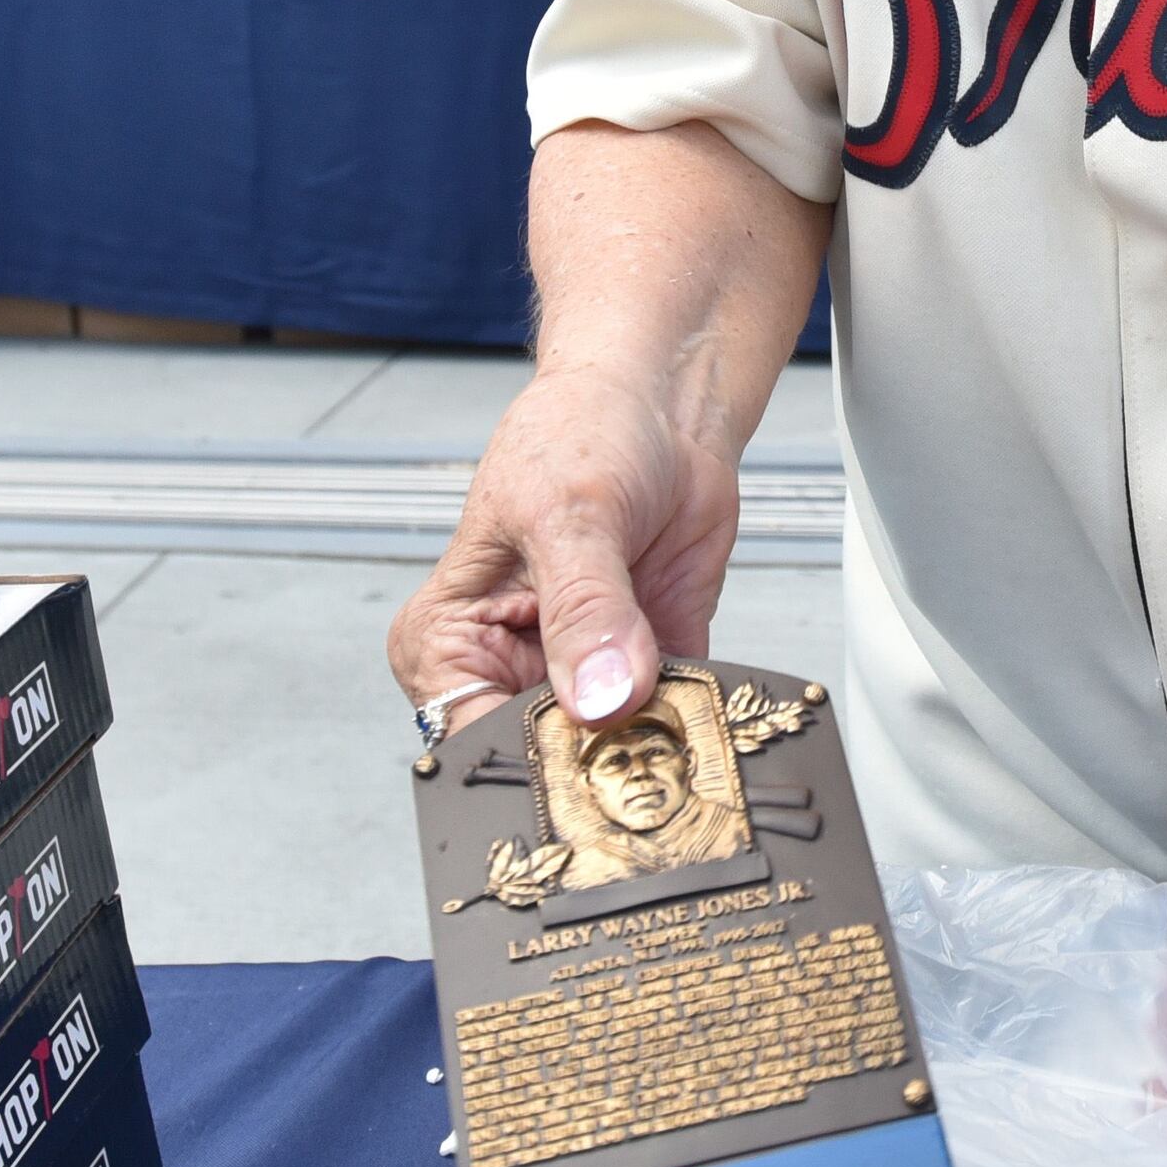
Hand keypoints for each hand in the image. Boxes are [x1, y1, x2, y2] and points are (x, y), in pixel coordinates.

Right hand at [389, 360, 743, 734]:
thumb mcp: (570, 516)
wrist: (661, 402)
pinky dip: (700, 724)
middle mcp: (511, 669)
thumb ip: (585, 612)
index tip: (584, 760)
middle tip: (639, 751)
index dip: (527, 760)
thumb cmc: (580, 432)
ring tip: (681, 732)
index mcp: (450, 640)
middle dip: (595, 763)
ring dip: (653, 750)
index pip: (471, 739)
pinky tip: (716, 714)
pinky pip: (677, 722)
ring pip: (614, 750)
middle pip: (545, 758)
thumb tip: (598, 698)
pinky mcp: (653, 671)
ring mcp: (585, 675)